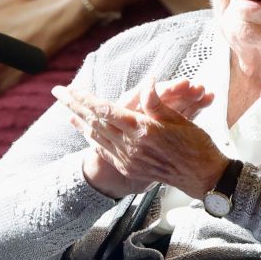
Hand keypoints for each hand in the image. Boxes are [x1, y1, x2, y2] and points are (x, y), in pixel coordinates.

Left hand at [53, 79, 221, 199]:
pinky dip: (91, 138)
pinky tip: (83, 130)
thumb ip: (157, 101)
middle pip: (94, 121)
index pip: (105, 110)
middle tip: (57, 92)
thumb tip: (148, 81)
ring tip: (66, 108)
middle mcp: (130, 145)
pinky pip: (104, 150)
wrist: (203, 178)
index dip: (86, 98)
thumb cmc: (196, 146)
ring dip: (79, 120)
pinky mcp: (129, 167)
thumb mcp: (179, 120)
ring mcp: (128, 158)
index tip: (71, 88)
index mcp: (142, 130)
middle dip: (74, 105)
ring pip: (96, 136)